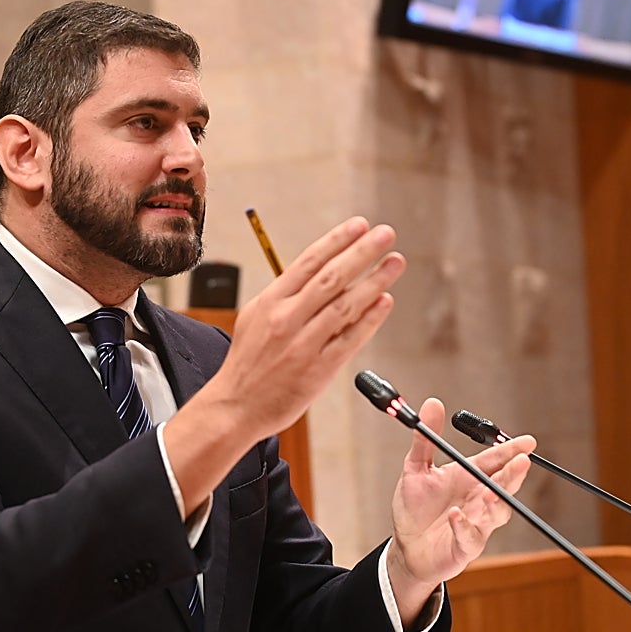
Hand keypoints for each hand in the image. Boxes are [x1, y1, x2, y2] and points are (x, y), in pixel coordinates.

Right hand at [165, 217, 404, 510]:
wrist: (236, 406)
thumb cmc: (248, 362)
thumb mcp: (256, 318)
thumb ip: (285, 296)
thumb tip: (317, 273)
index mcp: (270, 302)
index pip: (308, 262)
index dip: (337, 241)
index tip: (359, 225)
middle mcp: (287, 319)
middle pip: (331, 277)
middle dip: (362, 252)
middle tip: (385, 234)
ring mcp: (304, 345)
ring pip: (346, 305)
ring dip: (374, 281)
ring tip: (395, 262)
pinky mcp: (318, 370)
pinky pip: (350, 339)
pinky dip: (370, 318)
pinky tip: (385, 301)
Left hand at [386, 398, 533, 619]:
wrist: (406, 547)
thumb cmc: (415, 508)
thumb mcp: (415, 468)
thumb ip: (425, 438)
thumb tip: (433, 402)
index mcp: (468, 478)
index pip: (494, 461)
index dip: (511, 451)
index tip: (529, 441)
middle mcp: (477, 499)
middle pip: (502, 485)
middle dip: (513, 474)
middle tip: (522, 462)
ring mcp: (476, 523)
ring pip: (495, 512)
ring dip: (494, 501)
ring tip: (490, 492)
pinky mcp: (465, 546)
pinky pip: (470, 536)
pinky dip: (464, 525)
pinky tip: (455, 515)